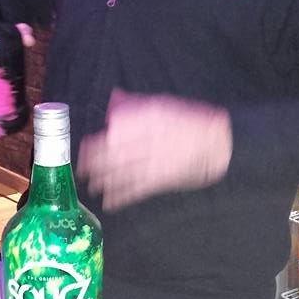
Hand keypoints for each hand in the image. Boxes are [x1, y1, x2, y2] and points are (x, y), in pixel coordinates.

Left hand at [78, 89, 232, 211]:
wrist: (218, 142)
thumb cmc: (190, 119)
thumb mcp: (162, 103)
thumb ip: (136, 102)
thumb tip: (114, 97)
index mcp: (148, 119)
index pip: (115, 133)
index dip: (97, 143)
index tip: (85, 147)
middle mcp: (148, 140)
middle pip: (114, 154)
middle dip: (95, 164)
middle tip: (81, 169)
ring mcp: (155, 162)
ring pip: (122, 173)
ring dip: (104, 181)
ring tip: (91, 185)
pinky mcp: (162, 179)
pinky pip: (138, 189)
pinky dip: (122, 196)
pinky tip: (110, 201)